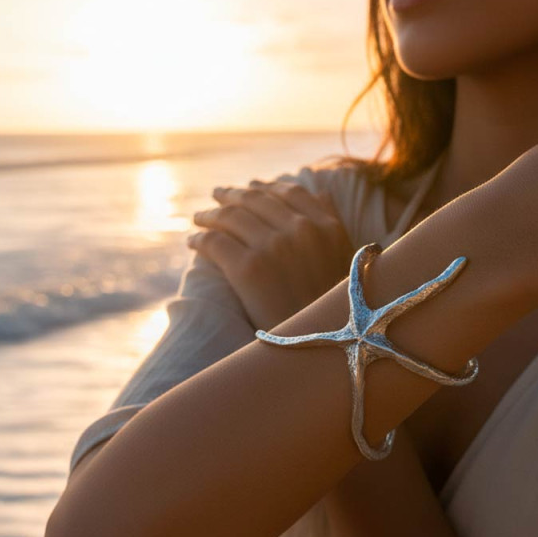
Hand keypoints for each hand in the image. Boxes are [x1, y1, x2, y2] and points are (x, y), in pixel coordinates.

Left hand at [187, 179, 355, 330]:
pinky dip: (200, 239)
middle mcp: (302, 230)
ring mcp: (274, 247)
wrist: (321, 349)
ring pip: (230, 217)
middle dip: (231, 196)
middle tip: (216, 196)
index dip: (265, 188)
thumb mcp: (345, 259)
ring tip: (199, 219)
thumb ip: (332, 221)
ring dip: (210, 215)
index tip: (249, 187)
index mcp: (328, 226)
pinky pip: (214, 242)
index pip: (289, 192)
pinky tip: (193, 242)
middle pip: (255, 200)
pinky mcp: (248, 269)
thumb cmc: (332, 309)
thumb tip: (321, 191)